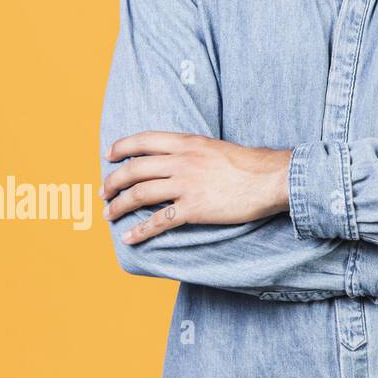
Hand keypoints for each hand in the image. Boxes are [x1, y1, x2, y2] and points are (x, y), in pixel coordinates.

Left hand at [102, 131, 290, 243]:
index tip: (108, 156)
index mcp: (188, 143)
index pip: (143, 140)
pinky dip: (139, 231)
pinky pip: (158, 220)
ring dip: (118, 206)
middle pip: (134, 169)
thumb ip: (193, 151)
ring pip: (139, 194)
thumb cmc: (250, 164)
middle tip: (105, 193)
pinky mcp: (194, 208)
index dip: (121, 147)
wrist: (272, 178)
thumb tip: (176, 159)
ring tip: (109, 214)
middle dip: (113, 182)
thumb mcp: (216, 147)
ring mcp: (186, 184)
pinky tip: (129, 237)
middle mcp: (182, 161)